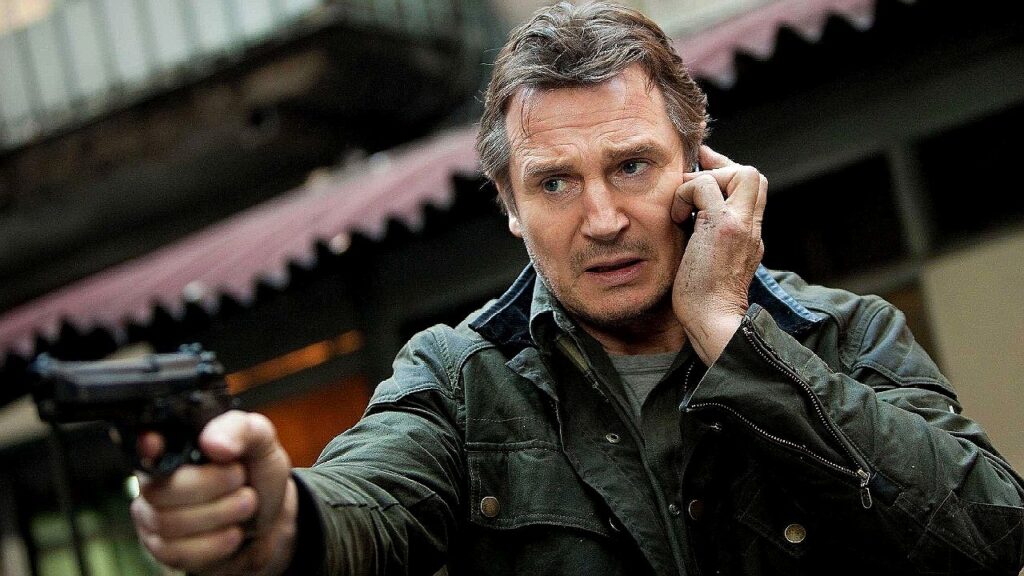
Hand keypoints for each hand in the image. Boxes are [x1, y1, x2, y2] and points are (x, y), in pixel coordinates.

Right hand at [130, 411, 297, 575]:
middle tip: (241, 480)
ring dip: (218, 514)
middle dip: (211, 487)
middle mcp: (155, 481)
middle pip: (160, 490)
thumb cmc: (255, 473)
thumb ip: (240, 430)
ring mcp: (154, 516)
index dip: (146, 446)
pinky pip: (176, 552)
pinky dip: (214, 543)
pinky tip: (232, 532)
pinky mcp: (164, 549)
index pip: (143, 445)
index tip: (156, 444)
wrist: (269, 516)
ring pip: (167, 523)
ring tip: (246, 504)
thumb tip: (214, 442)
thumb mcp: (260, 441)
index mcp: (173, 446)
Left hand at [671, 145, 766, 364]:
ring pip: (741, 173)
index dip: (727, 173)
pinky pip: (705, 186)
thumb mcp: (711, 263)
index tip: (703, 170)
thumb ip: (709, 239)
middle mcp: (750, 227)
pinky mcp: (722, 227)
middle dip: (720, 168)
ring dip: (704, 181)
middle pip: (754, 176)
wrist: (711, 320)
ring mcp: (740, 225)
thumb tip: (688, 220)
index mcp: (749, 235)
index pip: (751, 190)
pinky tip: (676, 217)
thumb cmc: (702, 300)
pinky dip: (685, 193)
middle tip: (691, 177)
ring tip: (682, 207)